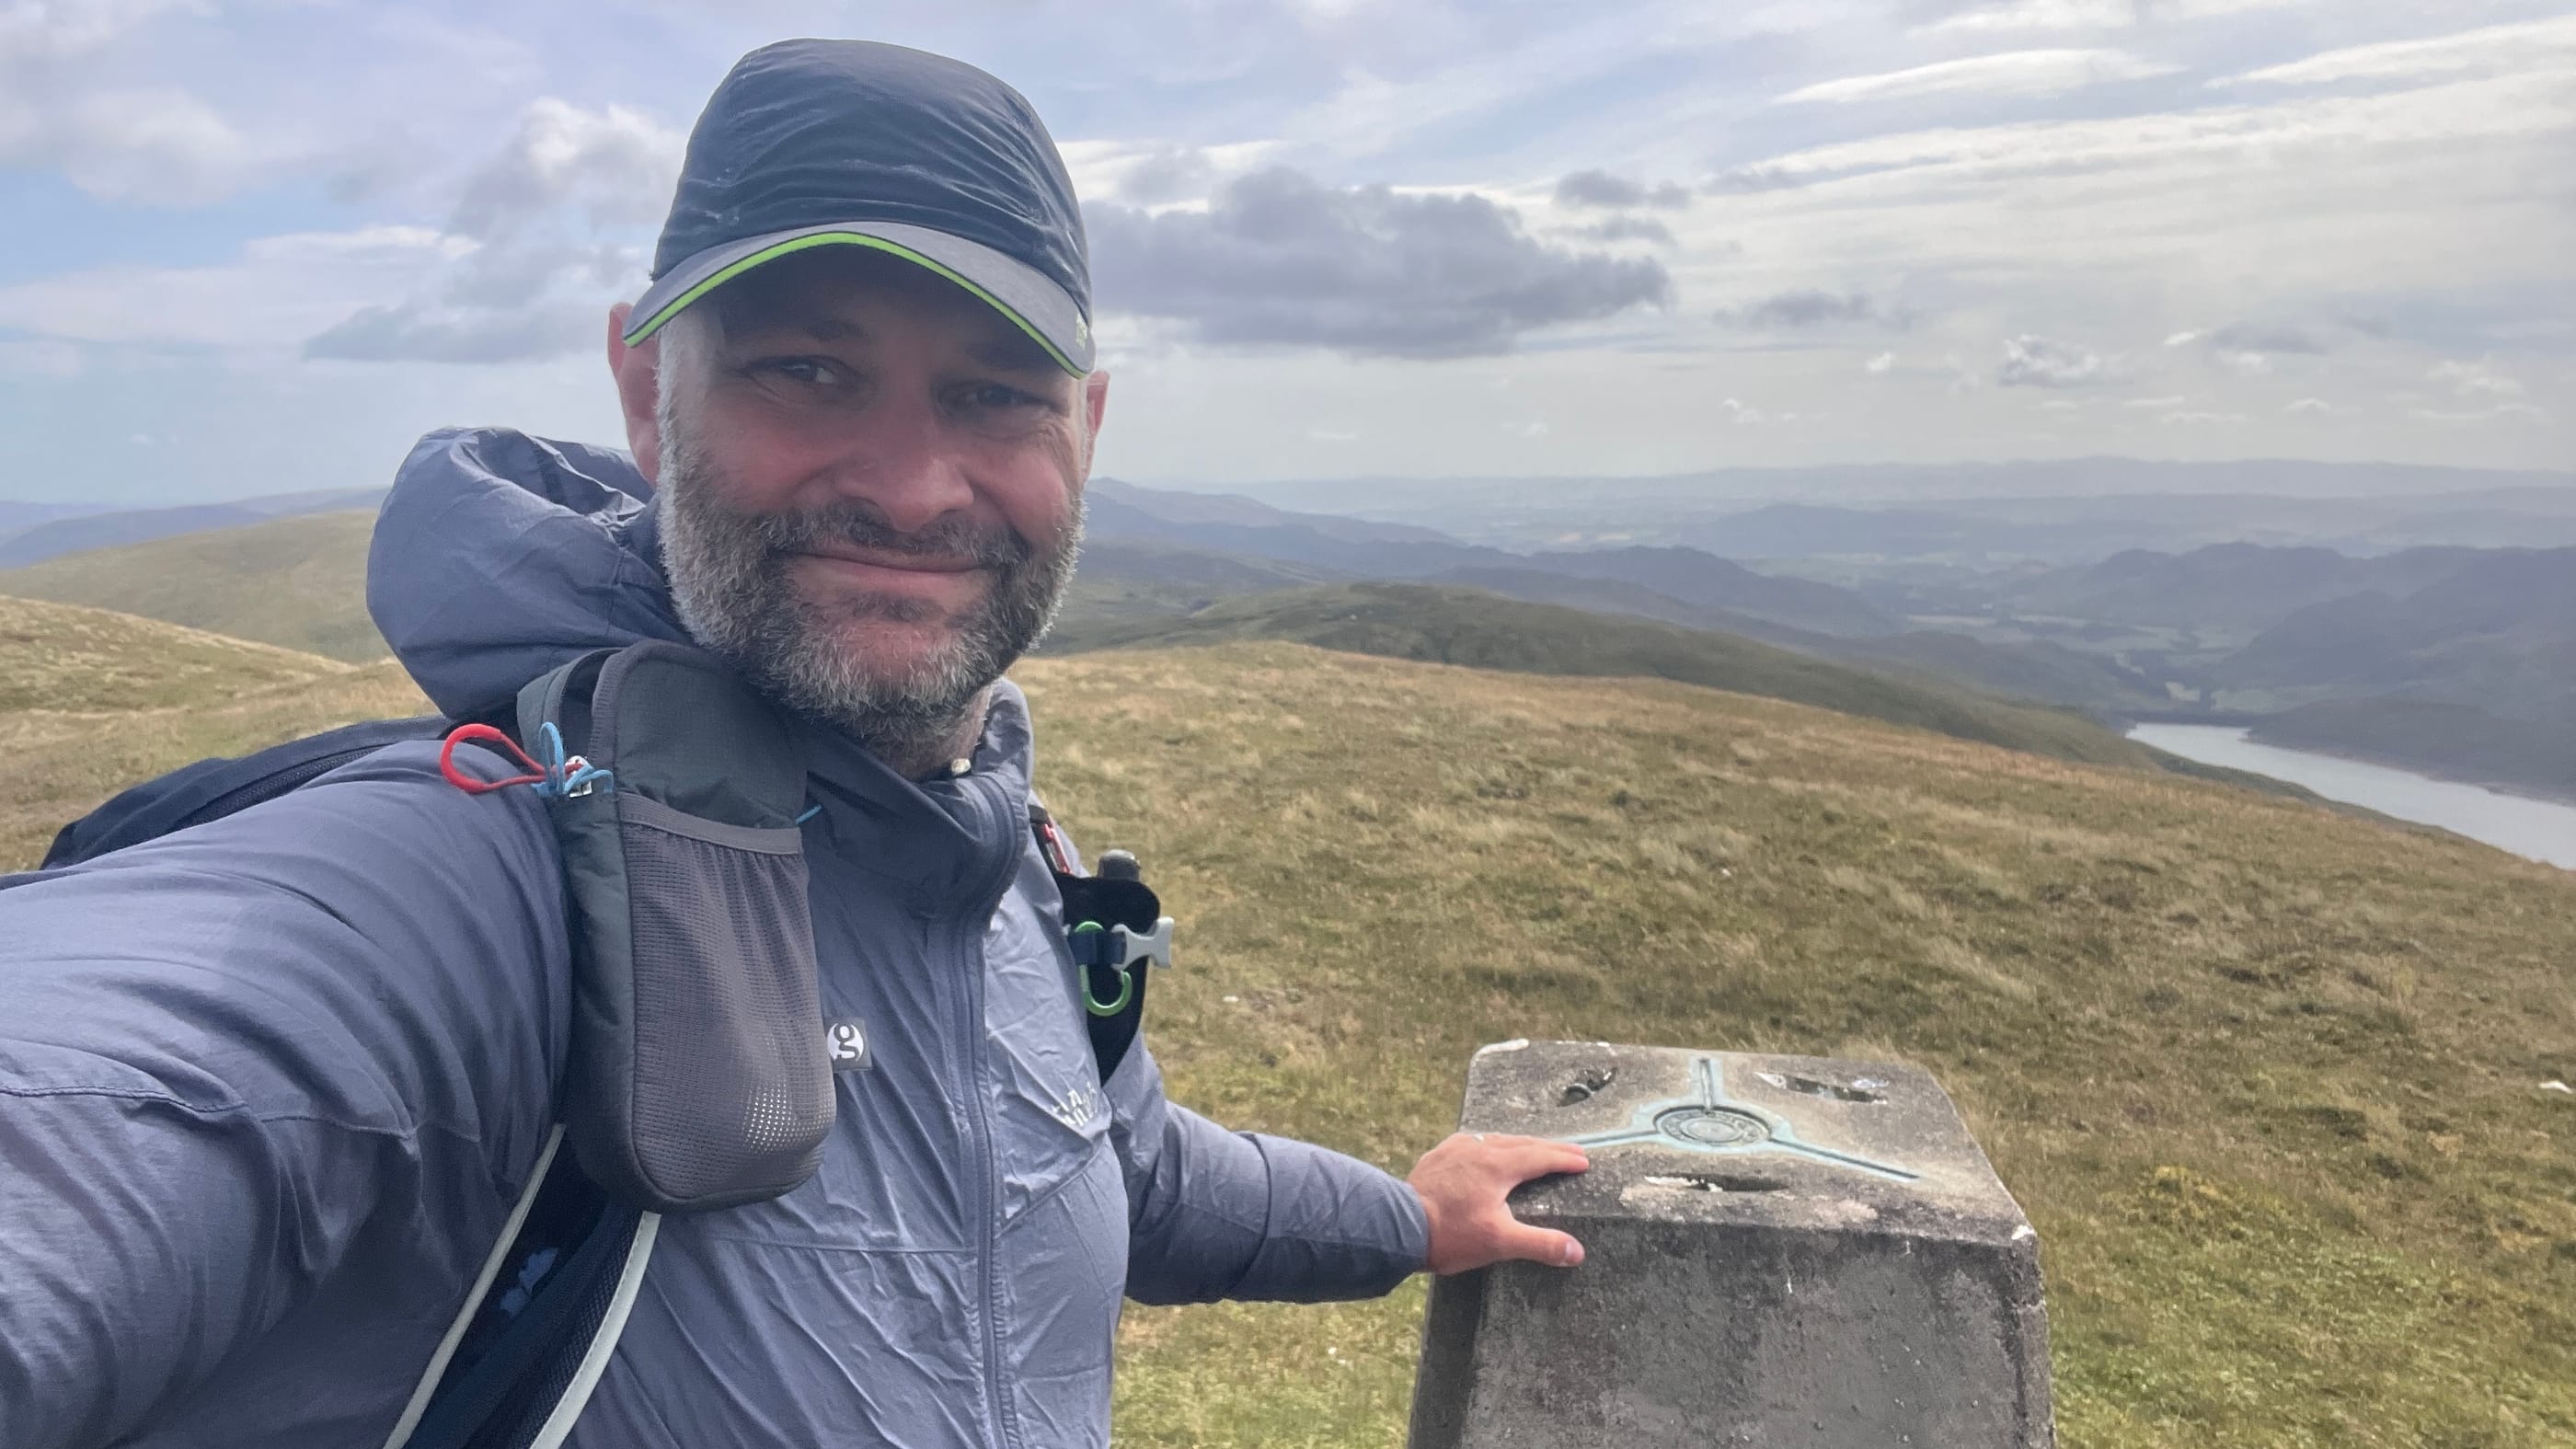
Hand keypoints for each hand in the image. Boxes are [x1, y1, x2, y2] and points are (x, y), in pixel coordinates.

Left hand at [1407, 1132, 1589, 1274]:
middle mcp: (1479, 1148)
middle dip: (1549, 1148)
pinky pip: (1473, 1143)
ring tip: (1534, 1149)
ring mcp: (1456, 1149)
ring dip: (1520, 1144)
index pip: (1541, 1156)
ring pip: (1496, 1139)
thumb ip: (1540, 1244)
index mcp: (1498, 1165)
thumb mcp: (1500, 1243)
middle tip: (1570, 1151)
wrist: (1398, 1226)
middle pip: (1522, 1143)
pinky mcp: (1438, 1156)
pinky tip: (1486, 1150)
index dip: (1564, 1159)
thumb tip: (1576, 1251)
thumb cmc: (1450, 1235)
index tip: (1584, 1161)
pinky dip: (1491, 1145)